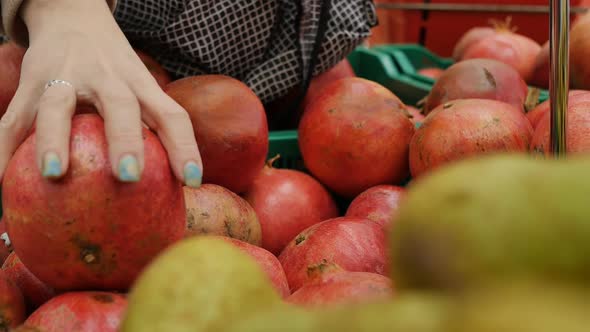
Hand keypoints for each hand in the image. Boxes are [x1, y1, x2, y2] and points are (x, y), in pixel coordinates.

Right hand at [0, 0, 202, 186]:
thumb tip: (177, 186)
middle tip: (129, 176)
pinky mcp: (29, 83)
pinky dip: (5, 151)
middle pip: (119, 104)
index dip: (185, 147)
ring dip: (54, 139)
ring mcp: (64, 78)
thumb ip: (154, 126)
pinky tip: (3, 184)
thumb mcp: (140, 88)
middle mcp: (106, 78)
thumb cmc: (115, 71)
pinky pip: (14, 119)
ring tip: (55, 174)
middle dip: (125, 139)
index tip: (193, 181)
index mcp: (140, 84)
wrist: (72, 17)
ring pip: (57, 106)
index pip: (171, 114)